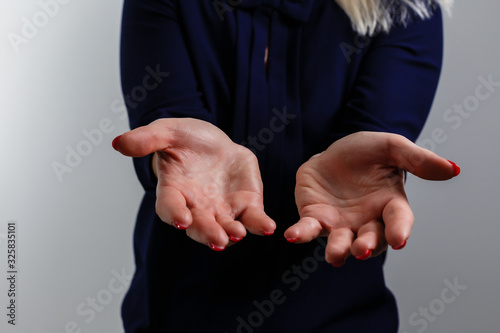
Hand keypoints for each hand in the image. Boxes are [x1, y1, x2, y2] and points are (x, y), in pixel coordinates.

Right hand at [113, 118, 275, 250]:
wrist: (214, 144)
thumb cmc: (186, 140)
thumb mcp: (166, 132)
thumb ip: (146, 139)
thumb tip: (118, 142)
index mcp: (174, 191)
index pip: (170, 206)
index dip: (174, 213)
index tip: (181, 219)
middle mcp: (197, 207)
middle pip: (199, 225)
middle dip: (207, 233)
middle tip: (217, 239)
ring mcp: (222, 209)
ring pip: (225, 227)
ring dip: (232, 233)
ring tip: (238, 233)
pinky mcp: (245, 205)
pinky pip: (252, 219)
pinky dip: (259, 224)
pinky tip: (268, 227)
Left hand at [284, 131, 459, 266]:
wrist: (334, 151)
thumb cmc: (367, 152)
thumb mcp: (392, 148)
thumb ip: (418, 159)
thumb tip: (452, 169)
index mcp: (389, 205)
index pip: (398, 221)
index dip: (399, 230)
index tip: (398, 239)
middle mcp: (366, 220)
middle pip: (370, 240)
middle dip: (366, 246)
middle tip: (362, 249)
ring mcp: (340, 223)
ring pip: (340, 242)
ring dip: (338, 250)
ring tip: (336, 255)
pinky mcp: (315, 218)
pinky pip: (308, 229)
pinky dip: (301, 234)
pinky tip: (292, 235)